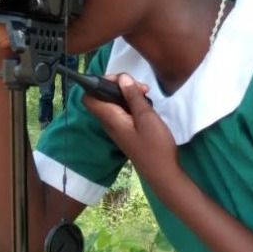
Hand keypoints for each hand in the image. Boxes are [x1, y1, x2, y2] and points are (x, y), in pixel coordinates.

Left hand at [83, 74, 180, 189]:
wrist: (163, 173)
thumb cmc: (155, 146)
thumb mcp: (146, 117)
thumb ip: (133, 97)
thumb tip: (122, 78)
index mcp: (110, 119)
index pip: (89, 97)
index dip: (99, 83)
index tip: (121, 79)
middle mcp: (109, 122)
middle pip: (102, 96)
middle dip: (118, 85)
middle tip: (139, 85)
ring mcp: (117, 127)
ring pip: (113, 102)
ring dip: (127, 93)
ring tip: (146, 92)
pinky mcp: (126, 130)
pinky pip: (122, 110)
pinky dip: (131, 102)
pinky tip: (146, 103)